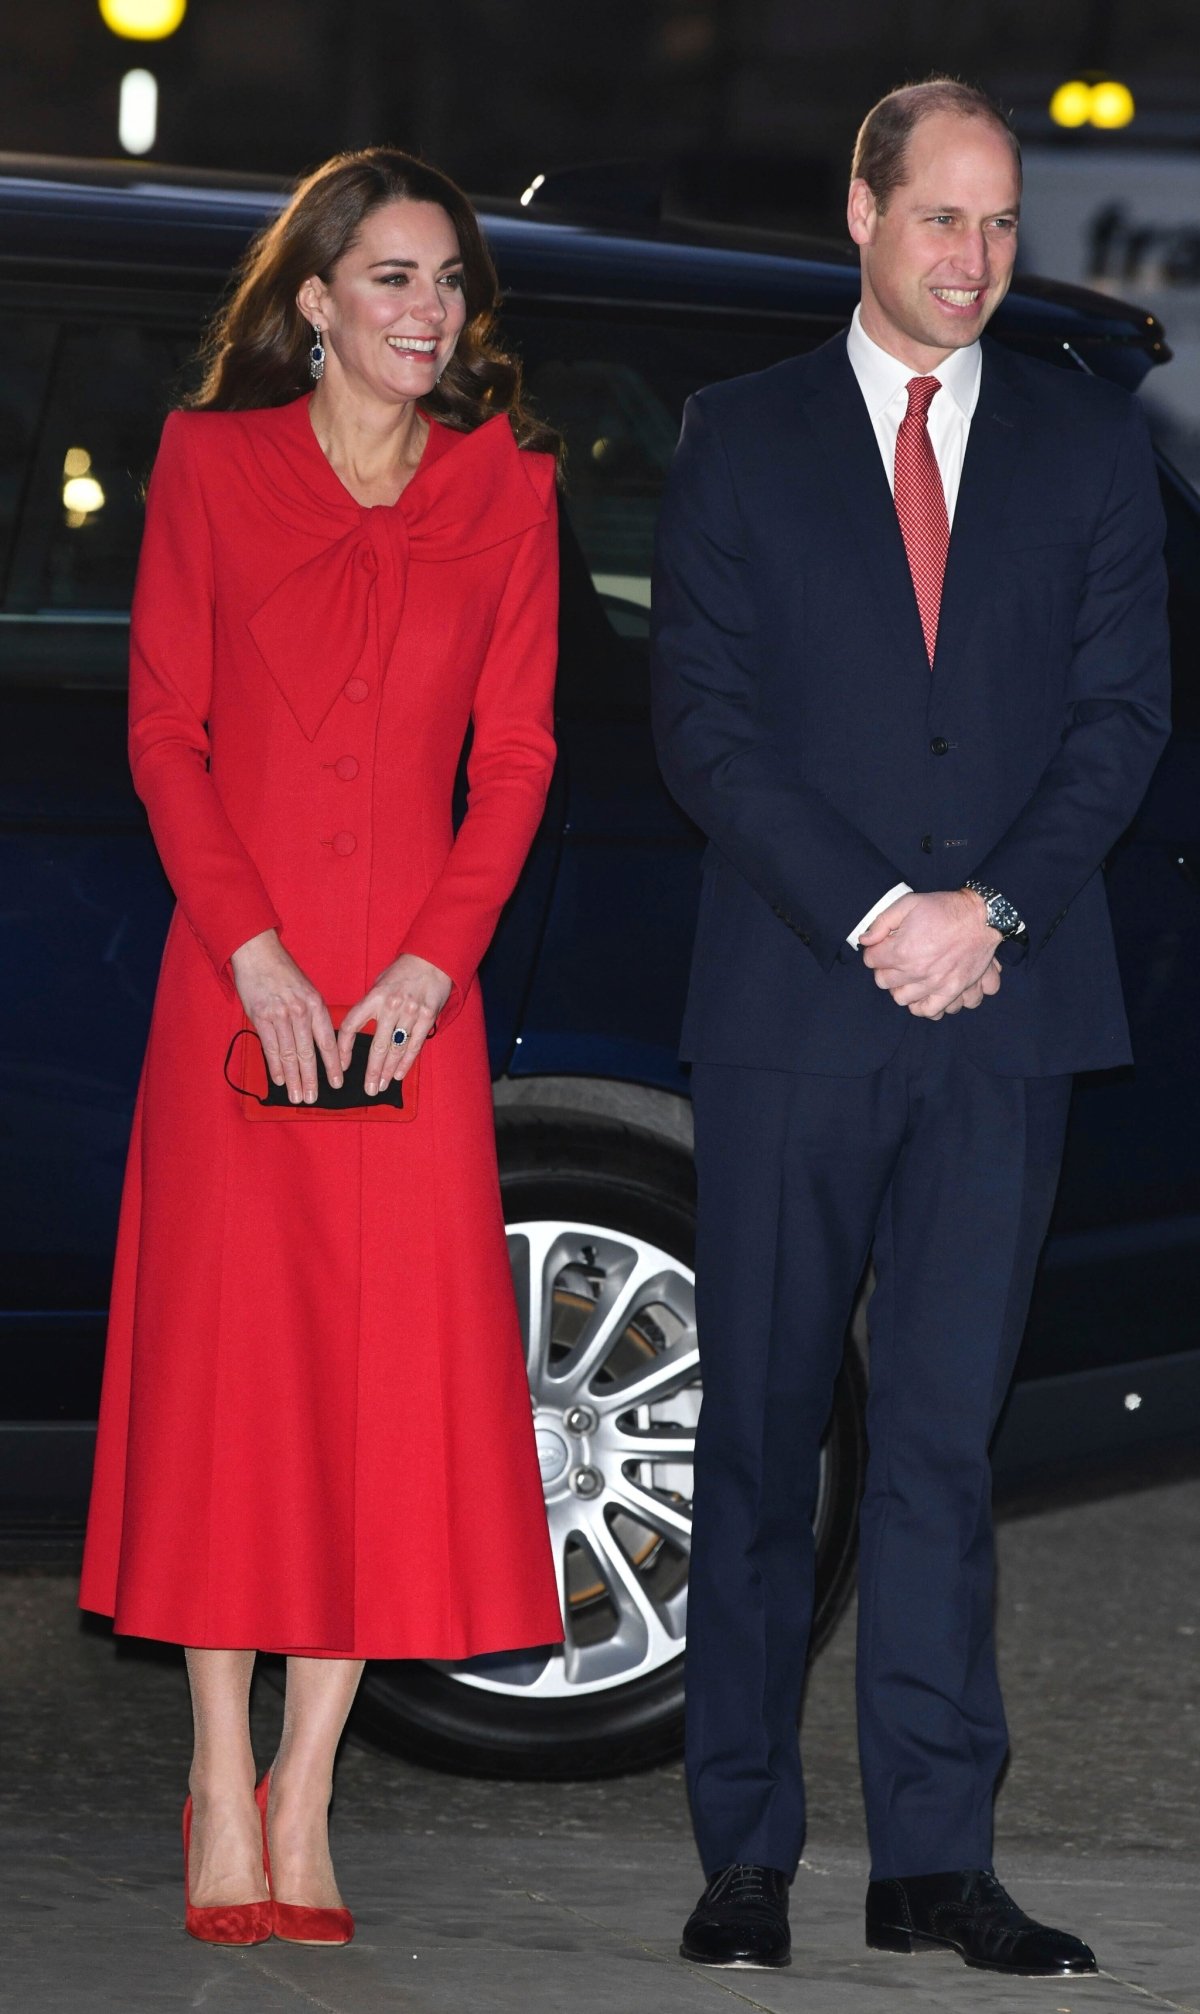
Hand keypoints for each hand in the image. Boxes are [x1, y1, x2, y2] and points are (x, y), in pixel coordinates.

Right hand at [230, 929, 340, 1104]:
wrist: (258, 954)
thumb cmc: (284, 973)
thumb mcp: (307, 990)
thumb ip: (313, 1016)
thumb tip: (320, 1044)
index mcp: (316, 1005)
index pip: (328, 1042)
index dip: (333, 1065)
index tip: (337, 1082)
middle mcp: (300, 1012)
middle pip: (308, 1053)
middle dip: (311, 1079)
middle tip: (313, 1099)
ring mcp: (280, 1015)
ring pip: (289, 1054)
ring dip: (293, 1079)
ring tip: (296, 1096)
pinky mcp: (260, 1017)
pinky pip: (270, 1047)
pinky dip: (275, 1066)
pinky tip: (279, 1079)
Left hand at [338, 953, 452, 1094]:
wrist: (431, 960)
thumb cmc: (402, 973)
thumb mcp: (379, 984)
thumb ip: (370, 1007)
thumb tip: (357, 1032)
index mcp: (374, 997)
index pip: (351, 1026)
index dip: (343, 1048)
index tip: (342, 1065)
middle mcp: (391, 1006)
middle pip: (377, 1046)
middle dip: (372, 1071)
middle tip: (368, 1089)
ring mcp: (410, 1012)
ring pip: (396, 1049)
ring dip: (389, 1071)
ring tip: (382, 1086)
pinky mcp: (427, 1017)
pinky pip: (415, 1045)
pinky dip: (406, 1062)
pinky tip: (399, 1075)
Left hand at [859, 889, 999, 1017]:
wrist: (981, 917)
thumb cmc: (944, 908)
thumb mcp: (908, 903)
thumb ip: (882, 922)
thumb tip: (864, 940)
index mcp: (902, 949)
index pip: (871, 960)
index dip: (874, 951)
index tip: (882, 946)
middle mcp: (916, 971)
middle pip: (883, 981)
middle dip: (884, 969)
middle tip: (893, 959)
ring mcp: (934, 983)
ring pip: (901, 998)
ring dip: (899, 987)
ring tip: (906, 976)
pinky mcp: (952, 990)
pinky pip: (929, 1010)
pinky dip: (921, 1006)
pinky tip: (920, 994)